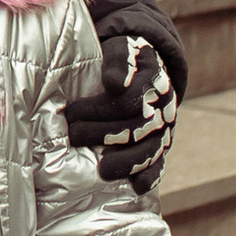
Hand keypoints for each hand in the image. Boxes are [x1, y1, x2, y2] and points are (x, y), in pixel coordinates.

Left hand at [68, 30, 180, 197]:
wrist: (141, 67)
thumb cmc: (123, 59)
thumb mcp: (120, 49)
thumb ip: (118, 61)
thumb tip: (114, 84)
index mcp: (153, 82)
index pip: (130, 101)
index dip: (99, 109)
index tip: (72, 112)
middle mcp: (163, 108)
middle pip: (136, 128)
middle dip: (102, 134)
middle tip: (73, 135)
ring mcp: (164, 129)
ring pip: (150, 150)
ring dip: (126, 162)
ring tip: (102, 170)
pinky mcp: (161, 146)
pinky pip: (160, 163)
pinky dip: (149, 176)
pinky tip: (136, 186)